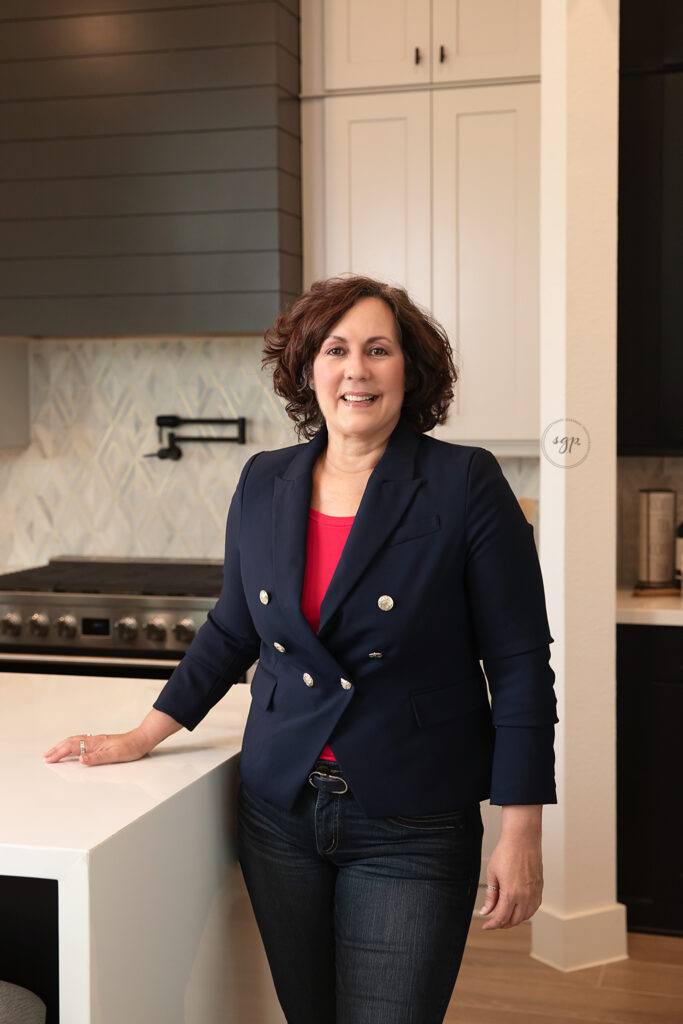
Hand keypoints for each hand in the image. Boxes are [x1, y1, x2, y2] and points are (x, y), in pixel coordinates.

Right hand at [43, 730, 150, 766]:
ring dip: (62, 746)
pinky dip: (71, 744)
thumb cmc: (130, 748)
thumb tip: (81, 759)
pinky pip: (80, 741)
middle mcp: (94, 740)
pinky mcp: (100, 742)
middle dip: (57, 749)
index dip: (59, 753)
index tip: (49, 759)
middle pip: (70, 743)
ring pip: (74, 741)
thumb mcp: (115, 755)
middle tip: (46, 756)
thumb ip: (97, 758)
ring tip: (53, 751)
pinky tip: (71, 747)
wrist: (141, 740)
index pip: (72, 747)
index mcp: (95, 744)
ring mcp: (96, 740)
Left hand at [478, 805, 543, 929]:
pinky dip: (526, 912)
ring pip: (526, 916)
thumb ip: (490, 895)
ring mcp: (534, 892)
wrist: (522, 838)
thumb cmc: (506, 851)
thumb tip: (486, 911)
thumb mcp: (492, 873)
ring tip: (505, 915)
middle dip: (503, 923)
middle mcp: (525, 896)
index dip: (492, 925)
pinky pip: (534, 907)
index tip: (486, 926)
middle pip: (514, 920)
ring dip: (515, 919)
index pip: (501, 918)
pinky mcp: (540, 887)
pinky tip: (519, 908)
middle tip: (494, 921)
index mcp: (511, 893)